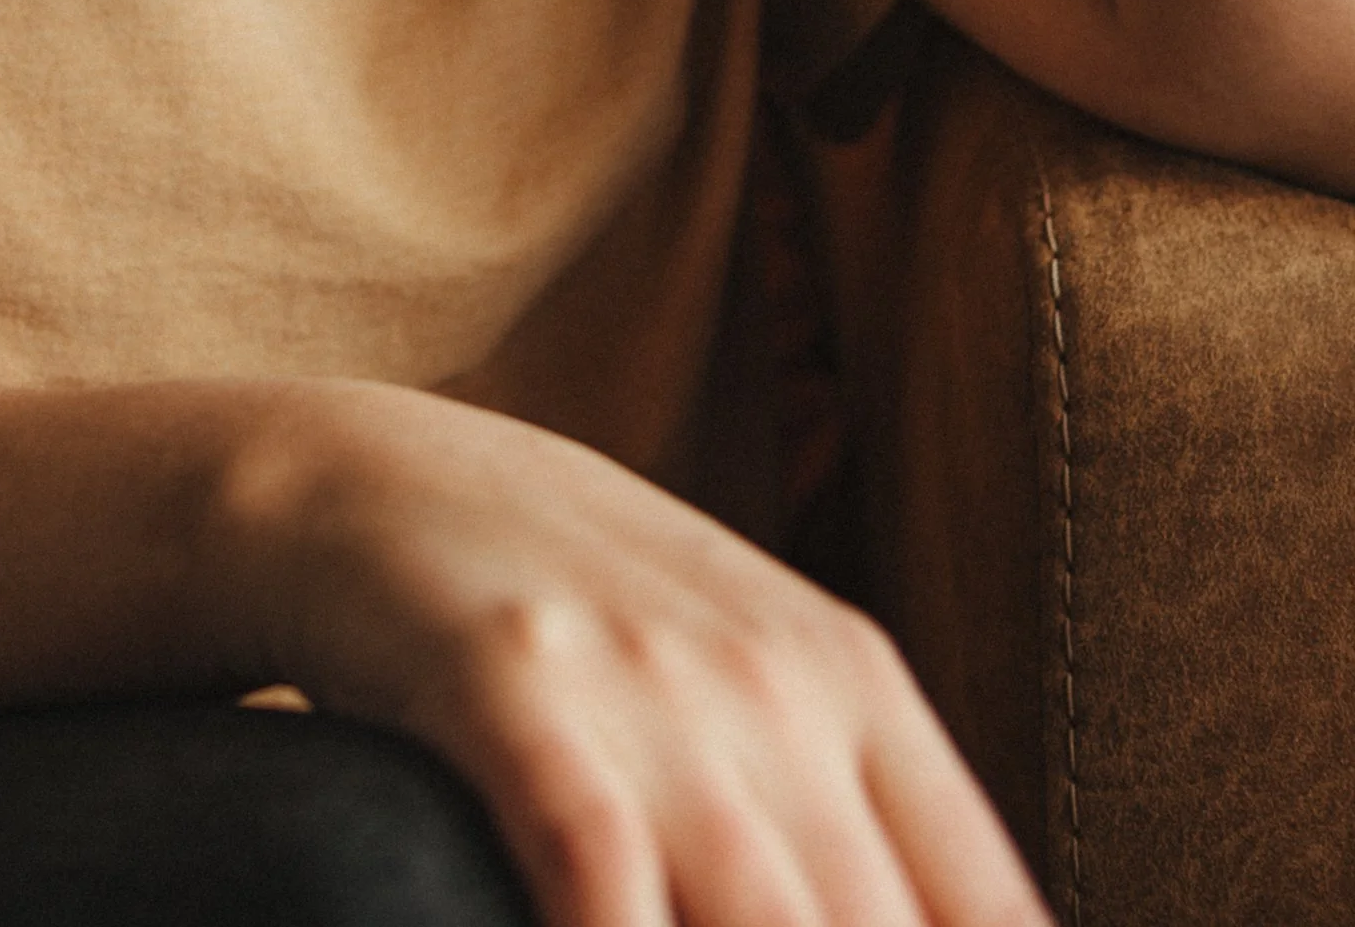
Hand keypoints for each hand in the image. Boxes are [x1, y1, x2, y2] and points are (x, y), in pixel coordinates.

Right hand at [240, 380, 1045, 926]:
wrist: (369, 473)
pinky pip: (603, 880)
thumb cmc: (572, 602)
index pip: (985, 910)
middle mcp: (776, 681)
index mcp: (854, 679)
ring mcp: (649, 683)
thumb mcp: (737, 668)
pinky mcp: (518, 686)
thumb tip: (943, 925)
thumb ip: (840, 811)